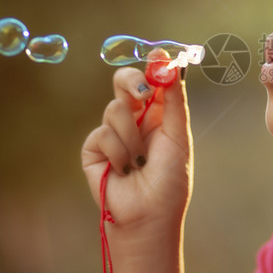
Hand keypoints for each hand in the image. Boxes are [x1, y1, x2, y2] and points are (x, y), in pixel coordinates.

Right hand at [81, 56, 192, 231]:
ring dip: (132, 137)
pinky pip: (103, 133)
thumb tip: (170, 64)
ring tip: (140, 162)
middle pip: (124, 81)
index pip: (152, 80)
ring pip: (115, 109)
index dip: (154, 66)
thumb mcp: (178, 136)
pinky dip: (118, 153)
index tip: (159, 56)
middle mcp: (134, 119)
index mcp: (158, 114)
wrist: (149, 217)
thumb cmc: (169, 180)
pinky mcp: (93, 149)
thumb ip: (174, 101)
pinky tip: (124, 171)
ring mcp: (112, 133)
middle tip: (143, 93)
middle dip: (132, 81)